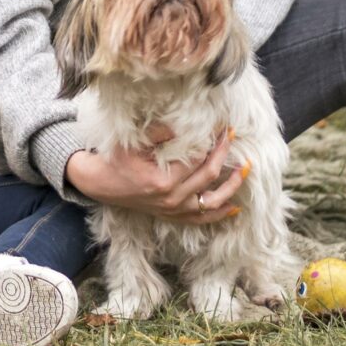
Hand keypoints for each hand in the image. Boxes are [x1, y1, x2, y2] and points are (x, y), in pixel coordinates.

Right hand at [65, 129, 247, 225]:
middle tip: (232, 139)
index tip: (223, 129)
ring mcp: (172, 210)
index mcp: (162, 180)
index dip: (213, 144)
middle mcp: (171, 199)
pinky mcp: (171, 216)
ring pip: (211, 201)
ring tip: (245, 171)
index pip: (197, 159)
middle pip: (208, 177)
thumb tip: (182, 126)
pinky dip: (218, 214)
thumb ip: (158, 134)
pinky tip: (233, 208)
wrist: (100, 183)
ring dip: (231, 187)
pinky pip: (200, 219)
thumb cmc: (115, 160)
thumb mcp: (132, 143)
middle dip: (224, 157)